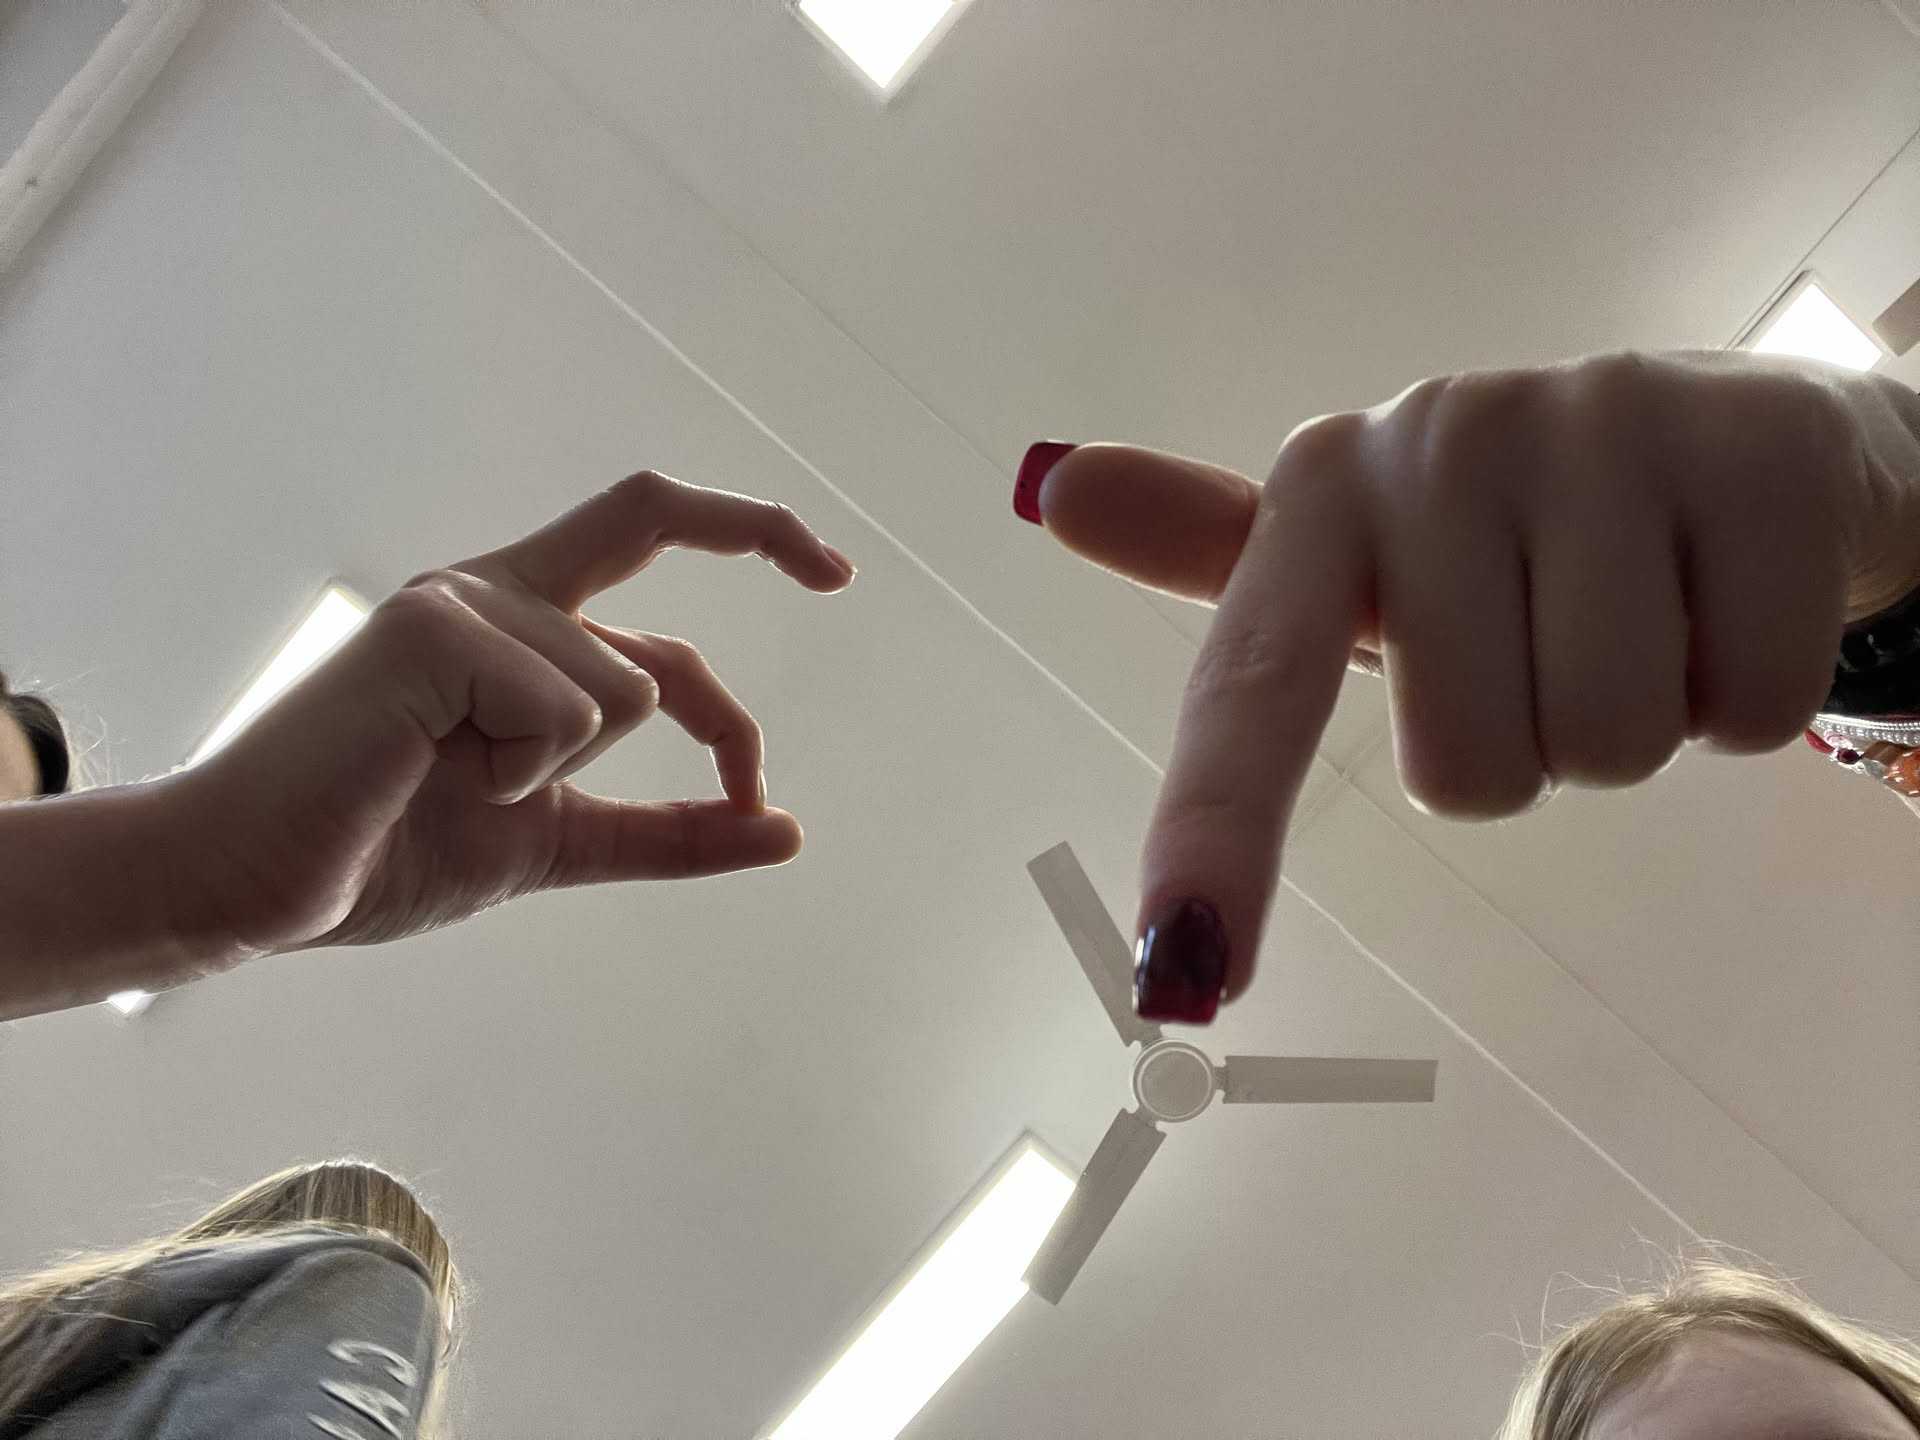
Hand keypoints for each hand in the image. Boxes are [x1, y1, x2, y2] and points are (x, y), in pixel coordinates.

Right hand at [169, 471, 854, 956]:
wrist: (254, 891)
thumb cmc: (385, 855)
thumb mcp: (558, 842)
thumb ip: (667, 834)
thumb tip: (783, 828)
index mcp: (516, 622)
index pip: (647, 530)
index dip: (750, 529)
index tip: (836, 569)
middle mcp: (492, 589)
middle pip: (657, 563)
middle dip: (745, 600)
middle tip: (817, 620)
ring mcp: (460, 601)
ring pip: (625, 687)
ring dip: (562, 774)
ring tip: (459, 787)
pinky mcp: (432, 629)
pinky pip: (570, 708)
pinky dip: (526, 775)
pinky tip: (436, 777)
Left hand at [1025, 352, 1919, 1020]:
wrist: (1745, 442)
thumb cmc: (1521, 536)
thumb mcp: (1369, 559)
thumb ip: (1218, 560)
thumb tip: (1051, 490)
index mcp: (1324, 486)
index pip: (1253, 691)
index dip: (1214, 836)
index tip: (1181, 972)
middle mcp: (1441, 438)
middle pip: (1467, 772)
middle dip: (1522, 754)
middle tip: (1553, 653)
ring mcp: (1601, 431)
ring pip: (1604, 746)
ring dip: (1631, 728)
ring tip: (1642, 623)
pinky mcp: (1756, 451)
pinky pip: (1748, 705)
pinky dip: (1745, 698)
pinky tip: (1726, 602)